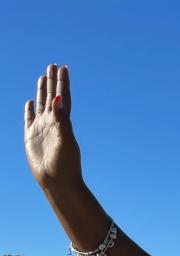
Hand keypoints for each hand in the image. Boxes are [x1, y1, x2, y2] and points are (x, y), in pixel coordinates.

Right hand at [24, 64, 81, 190]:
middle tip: (52, 65)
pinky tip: (31, 101)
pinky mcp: (31, 136)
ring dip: (42, 90)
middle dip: (52, 81)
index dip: (63, 82)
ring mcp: (41, 128)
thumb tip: (57, 98)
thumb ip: (62, 119)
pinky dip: (30, 109)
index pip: (63, 97)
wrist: (56, 181)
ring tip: (43, 76)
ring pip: (41, 104)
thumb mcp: (65, 140)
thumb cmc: (65, 164)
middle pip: (52, 96)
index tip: (64, 68)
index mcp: (63, 122)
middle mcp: (53, 122)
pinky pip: (29, 118)